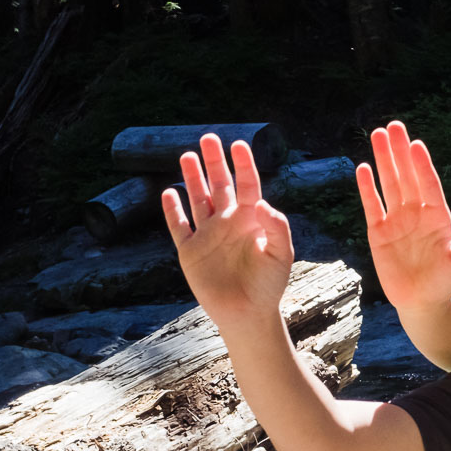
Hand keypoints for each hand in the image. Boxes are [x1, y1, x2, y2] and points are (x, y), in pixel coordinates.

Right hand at [162, 134, 294, 325]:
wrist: (248, 313)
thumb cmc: (269, 285)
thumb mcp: (282, 255)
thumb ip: (278, 228)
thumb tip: (263, 203)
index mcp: (251, 220)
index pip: (248, 185)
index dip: (243, 165)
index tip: (239, 144)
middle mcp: (228, 223)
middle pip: (220, 185)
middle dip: (215, 162)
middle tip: (209, 137)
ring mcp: (208, 236)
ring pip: (198, 199)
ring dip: (193, 178)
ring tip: (187, 154)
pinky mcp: (190, 252)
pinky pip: (179, 226)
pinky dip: (172, 210)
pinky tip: (168, 192)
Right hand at [358, 120, 450, 310]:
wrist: (423, 302)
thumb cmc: (445, 281)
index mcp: (437, 215)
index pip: (428, 183)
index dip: (421, 164)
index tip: (416, 144)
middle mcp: (416, 212)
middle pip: (406, 176)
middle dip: (399, 151)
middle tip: (393, 126)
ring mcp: (396, 220)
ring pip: (389, 184)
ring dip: (383, 160)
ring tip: (377, 135)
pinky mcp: (378, 233)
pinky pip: (372, 205)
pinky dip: (367, 188)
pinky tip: (363, 168)